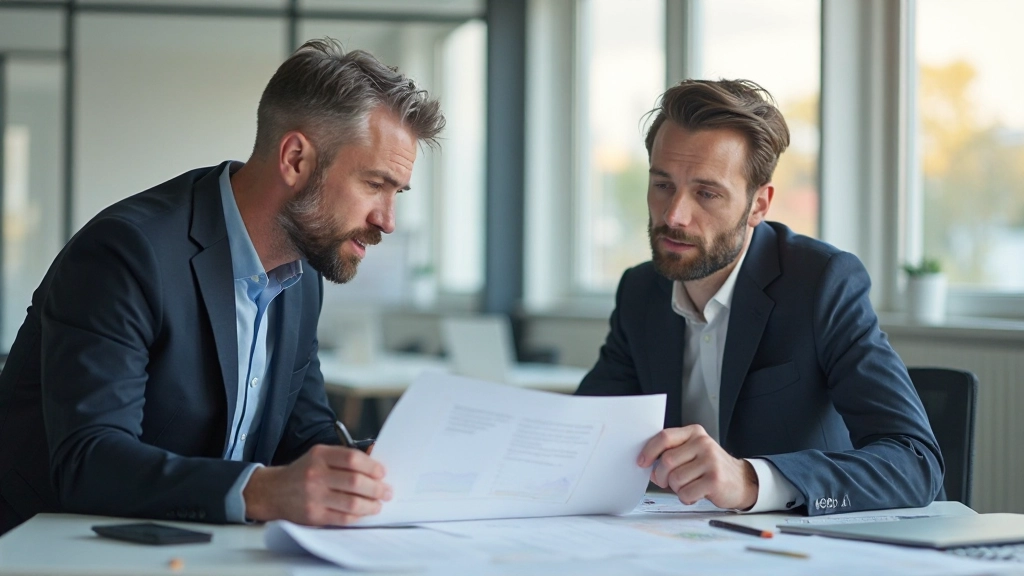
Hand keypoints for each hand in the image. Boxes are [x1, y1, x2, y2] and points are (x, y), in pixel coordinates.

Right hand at [243, 444, 391, 524]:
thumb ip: (345, 456)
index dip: (372, 466)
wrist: (274, 491)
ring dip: (371, 504)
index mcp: (320, 455)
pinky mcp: (314, 515)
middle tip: (386, 491)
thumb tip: (375, 454)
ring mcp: (314, 496)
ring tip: (378, 504)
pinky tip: (364, 513)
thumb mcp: (320, 455)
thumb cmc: (303, 472)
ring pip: (352, 502)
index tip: (382, 473)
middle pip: (355, 481)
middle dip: (376, 488)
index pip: (352, 459)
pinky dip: (358, 516)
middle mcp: (316, 474)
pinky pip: (343, 518)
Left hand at [637, 425, 757, 509]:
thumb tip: (646, 464)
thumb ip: (671, 453)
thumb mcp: (693, 452)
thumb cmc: (710, 468)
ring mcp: (710, 461)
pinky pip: (686, 493)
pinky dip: (686, 498)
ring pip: (675, 479)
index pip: (664, 437)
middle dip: (661, 476)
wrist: (742, 481)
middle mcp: (703, 443)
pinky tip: (697, 493)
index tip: (642, 462)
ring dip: (677, 489)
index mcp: (694, 433)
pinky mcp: (715, 480)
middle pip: (666, 461)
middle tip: (667, 482)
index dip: (649, 451)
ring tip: (689, 486)